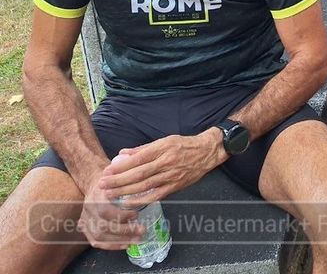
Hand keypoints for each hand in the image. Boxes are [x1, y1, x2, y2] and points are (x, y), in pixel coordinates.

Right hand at [77, 174, 144, 249]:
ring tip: (137, 239)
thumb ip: (127, 182)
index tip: (136, 214)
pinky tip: (125, 244)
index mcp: (96, 195)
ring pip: (99, 236)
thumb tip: (147, 182)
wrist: (96, 184)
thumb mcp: (119, 176)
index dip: (121, 215)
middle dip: (124, 231)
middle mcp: (88, 209)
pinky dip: (111, 246)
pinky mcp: (85, 228)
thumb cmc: (112, 181)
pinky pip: (96, 242)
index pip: (105, 210)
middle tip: (142, 230)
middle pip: (103, 226)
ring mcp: (85, 220)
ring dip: (120, 240)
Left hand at [97, 130, 224, 204]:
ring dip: (125, 192)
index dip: (121, 167)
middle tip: (103, 185)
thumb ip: (143, 148)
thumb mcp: (164, 140)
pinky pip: (156, 195)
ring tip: (110, 194)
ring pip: (145, 186)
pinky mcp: (175, 186)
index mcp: (162, 149)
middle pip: (139, 174)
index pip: (138, 159)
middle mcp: (166, 162)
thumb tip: (122, 154)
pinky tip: (128, 202)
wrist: (207, 152)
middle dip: (119, 181)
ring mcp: (171, 176)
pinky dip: (141, 200)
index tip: (107, 171)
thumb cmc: (183, 145)